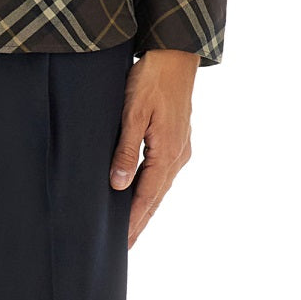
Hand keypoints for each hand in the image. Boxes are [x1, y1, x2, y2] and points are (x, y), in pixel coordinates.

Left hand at [109, 48, 198, 247]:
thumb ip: (127, 150)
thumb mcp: (133, 112)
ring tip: (132, 225)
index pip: (147, 197)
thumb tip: (120, 186)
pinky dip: (153, 187)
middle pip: (156, 197)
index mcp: (167, 153)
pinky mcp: (178, 137)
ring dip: (147, 205)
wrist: (174, 54)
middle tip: (126, 246)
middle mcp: (178, 155)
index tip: (122, 244)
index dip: (134, 221)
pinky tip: (144, 190)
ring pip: (161, 185)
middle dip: (141, 221)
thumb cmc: (151, 78)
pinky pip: (164, 171)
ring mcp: (181, 146)